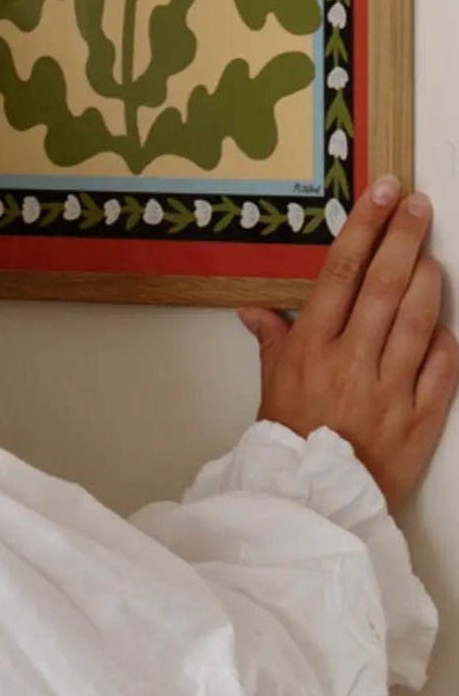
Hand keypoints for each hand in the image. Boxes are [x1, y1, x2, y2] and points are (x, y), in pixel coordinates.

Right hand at [240, 177, 458, 507]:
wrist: (312, 501)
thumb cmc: (290, 440)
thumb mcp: (270, 385)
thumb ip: (272, 341)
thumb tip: (256, 311)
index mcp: (311, 347)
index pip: (340, 272)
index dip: (364, 228)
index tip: (383, 193)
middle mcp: (350, 361)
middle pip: (384, 284)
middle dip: (405, 238)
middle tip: (419, 205)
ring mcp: (389, 388)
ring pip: (416, 319)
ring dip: (428, 281)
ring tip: (432, 256)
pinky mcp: (419, 417)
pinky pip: (440, 366)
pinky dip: (443, 340)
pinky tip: (440, 322)